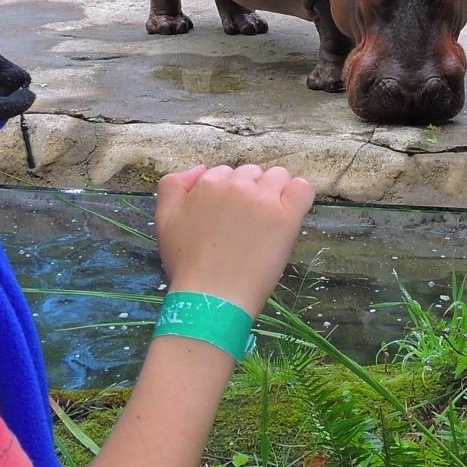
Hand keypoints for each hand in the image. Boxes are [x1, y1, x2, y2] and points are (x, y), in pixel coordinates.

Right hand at [153, 164, 312, 317]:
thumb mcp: (164, 220)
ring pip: (277, 177)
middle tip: (244, 225)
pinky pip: (302, 189)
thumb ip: (173, 186)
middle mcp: (237, 185)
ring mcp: (264, 200)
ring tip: (265, 223)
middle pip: (251, 174)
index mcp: (208, 183)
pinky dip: (297, 196)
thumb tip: (200, 169)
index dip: (226, 196)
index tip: (227, 219)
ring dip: (273, 193)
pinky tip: (289, 214)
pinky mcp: (287, 216)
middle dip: (248, 192)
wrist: (212, 297)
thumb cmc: (187, 265)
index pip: (225, 174)